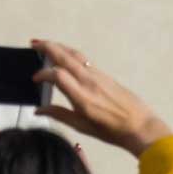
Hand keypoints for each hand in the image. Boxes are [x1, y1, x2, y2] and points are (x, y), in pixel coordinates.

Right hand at [31, 40, 171, 156]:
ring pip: (75, 54)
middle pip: (66, 57)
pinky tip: (63, 56)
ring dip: (59, 47)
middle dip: (48, 47)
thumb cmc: (110, 130)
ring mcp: (98, 75)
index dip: (43, 74)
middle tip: (33, 43)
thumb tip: (38, 110)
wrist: (139, 125)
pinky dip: (69, 54)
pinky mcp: (103, 74)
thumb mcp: (81, 126)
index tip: (34, 79)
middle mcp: (89, 81)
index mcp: (82, 97)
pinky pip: (83, 59)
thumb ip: (59, 115)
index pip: (57, 75)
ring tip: (45, 44)